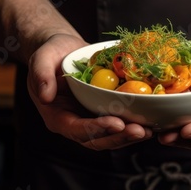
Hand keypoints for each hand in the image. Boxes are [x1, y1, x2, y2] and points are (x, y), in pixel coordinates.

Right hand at [27, 34, 152, 149]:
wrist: (65, 49)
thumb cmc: (52, 52)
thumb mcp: (41, 57)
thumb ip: (40, 74)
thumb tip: (45, 96)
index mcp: (56, 115)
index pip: (76, 128)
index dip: (96, 129)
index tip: (116, 123)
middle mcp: (74, 123)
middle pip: (96, 139)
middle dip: (118, 137)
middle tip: (140, 131)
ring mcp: (89, 120)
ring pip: (110, 137)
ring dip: (129, 136)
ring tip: (149, 130)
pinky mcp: (103, 113)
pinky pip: (118, 124)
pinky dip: (133, 125)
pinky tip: (150, 122)